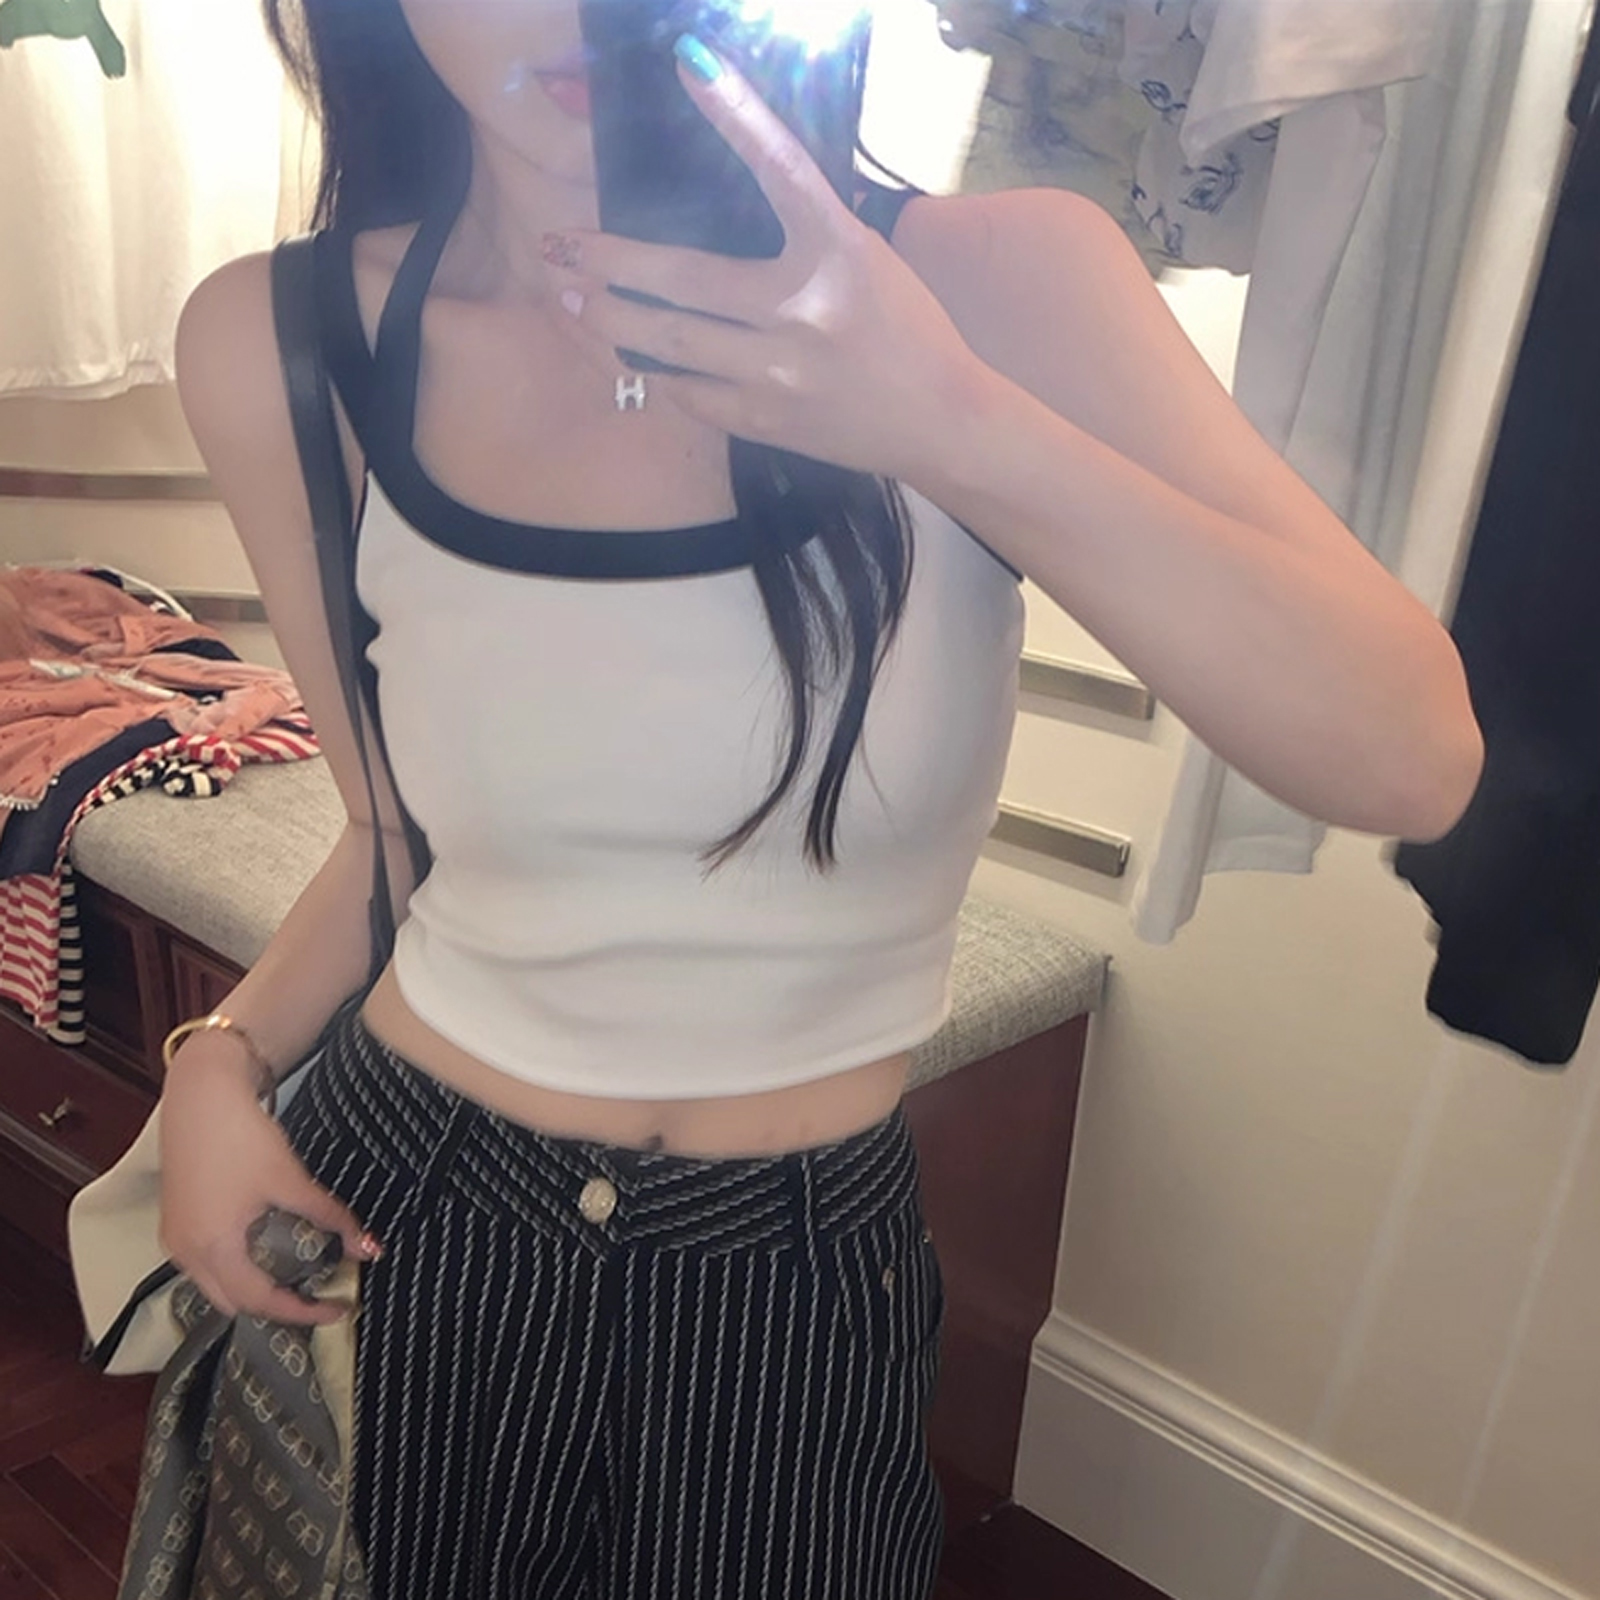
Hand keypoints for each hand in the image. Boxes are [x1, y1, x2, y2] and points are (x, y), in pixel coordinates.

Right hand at [159, 1037, 377, 1324]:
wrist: (200, 1093)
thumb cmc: (241, 1135)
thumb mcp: (290, 1179)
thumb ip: (329, 1217)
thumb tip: (367, 1247)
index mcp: (213, 1248)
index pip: (260, 1301)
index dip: (301, 1312)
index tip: (337, 1310)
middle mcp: (186, 1252)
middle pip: (233, 1302)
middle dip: (274, 1308)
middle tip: (317, 1298)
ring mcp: (174, 1237)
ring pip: (214, 1286)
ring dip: (251, 1289)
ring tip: (295, 1279)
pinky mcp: (174, 1221)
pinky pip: (203, 1264)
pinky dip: (233, 1269)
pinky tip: (261, 1253)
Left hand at [540, 40, 985, 484]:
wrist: (942, 418)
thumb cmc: (906, 331)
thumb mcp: (865, 262)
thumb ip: (807, 233)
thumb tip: (741, 194)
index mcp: (836, 251)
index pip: (778, 167)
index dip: (734, 113)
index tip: (691, 63)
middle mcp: (801, 308)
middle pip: (679, 278)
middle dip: (608, 261)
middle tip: (560, 246)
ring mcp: (778, 370)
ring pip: (668, 341)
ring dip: (610, 318)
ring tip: (573, 299)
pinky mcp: (767, 419)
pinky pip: (689, 393)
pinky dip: (660, 372)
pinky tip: (636, 357)